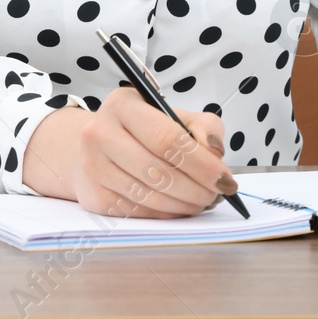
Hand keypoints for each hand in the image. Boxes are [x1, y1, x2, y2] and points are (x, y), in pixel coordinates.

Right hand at [24, 86, 235, 217]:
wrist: (99, 145)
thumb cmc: (144, 129)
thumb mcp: (174, 114)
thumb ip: (204, 126)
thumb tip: (216, 154)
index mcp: (122, 104)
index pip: (167, 138)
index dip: (201, 163)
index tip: (225, 178)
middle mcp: (100, 133)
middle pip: (158, 171)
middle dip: (196, 188)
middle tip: (216, 194)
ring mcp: (93, 166)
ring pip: (149, 196)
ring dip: (183, 204)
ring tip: (201, 201)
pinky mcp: (94, 196)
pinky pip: (138, 212)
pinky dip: (165, 213)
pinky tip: (179, 206)